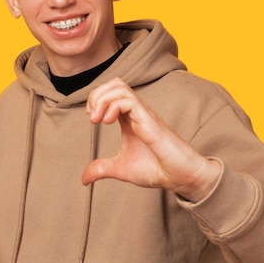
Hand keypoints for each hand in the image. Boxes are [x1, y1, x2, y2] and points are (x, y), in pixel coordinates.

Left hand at [83, 78, 220, 201]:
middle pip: (115, 83)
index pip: (111, 92)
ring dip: (102, 99)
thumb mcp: (121, 169)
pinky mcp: (149, 120)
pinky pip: (129, 100)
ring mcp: (144, 113)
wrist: (180, 177)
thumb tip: (83, 179)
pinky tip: (108, 122)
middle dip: (96, 94)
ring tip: (97, 120)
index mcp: (129, 118)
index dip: (96, 99)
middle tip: (91, 117)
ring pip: (120, 87)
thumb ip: (101, 170)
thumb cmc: (156, 169)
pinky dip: (113, 106)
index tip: (91, 118)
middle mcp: (137, 112)